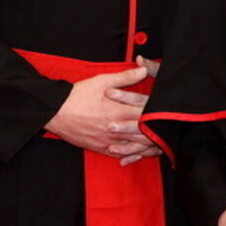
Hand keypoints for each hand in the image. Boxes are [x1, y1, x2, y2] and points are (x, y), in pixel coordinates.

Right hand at [45, 62, 160, 163]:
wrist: (56, 112)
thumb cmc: (78, 95)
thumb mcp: (102, 81)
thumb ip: (126, 77)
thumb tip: (143, 69)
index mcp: (118, 111)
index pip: (146, 115)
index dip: (159, 114)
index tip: (167, 113)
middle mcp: (116, 128)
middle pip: (144, 135)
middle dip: (158, 134)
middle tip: (169, 132)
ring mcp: (109, 141)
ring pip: (135, 147)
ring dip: (148, 147)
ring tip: (159, 145)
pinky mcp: (101, 148)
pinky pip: (121, 155)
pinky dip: (131, 155)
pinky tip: (138, 154)